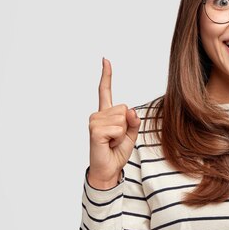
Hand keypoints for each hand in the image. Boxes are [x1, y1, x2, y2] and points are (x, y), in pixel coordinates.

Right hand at [87, 57, 140, 188]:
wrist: (109, 169)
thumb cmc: (117, 151)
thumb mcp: (131, 134)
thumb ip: (133, 120)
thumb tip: (130, 111)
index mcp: (106, 113)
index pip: (105, 90)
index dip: (106, 75)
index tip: (105, 60)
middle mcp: (98, 114)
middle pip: (124, 108)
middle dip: (126, 125)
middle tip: (116, 138)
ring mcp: (94, 121)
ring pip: (122, 118)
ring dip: (122, 133)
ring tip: (112, 141)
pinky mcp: (94, 130)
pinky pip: (118, 128)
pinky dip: (118, 138)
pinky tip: (108, 144)